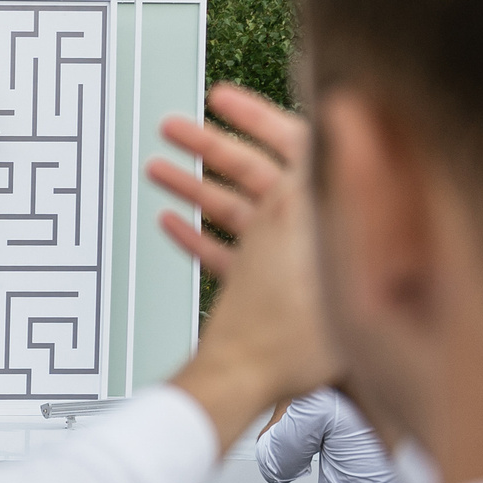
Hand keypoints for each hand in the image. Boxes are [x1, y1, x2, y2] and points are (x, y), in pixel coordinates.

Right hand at [148, 84, 340, 443]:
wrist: (250, 383)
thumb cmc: (285, 323)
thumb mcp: (295, 226)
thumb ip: (307, 171)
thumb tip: (322, 117)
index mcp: (324, 218)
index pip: (302, 148)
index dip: (259, 117)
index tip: (222, 99)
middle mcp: (309, 238)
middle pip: (261, 177)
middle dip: (215, 147)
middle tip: (175, 127)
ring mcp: (284, 268)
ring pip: (236, 212)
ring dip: (194, 186)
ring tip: (157, 167)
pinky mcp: (263, 297)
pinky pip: (228, 254)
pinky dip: (199, 235)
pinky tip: (172, 222)